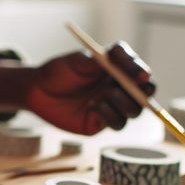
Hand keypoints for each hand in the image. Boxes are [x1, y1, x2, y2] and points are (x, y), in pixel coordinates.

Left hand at [25, 43, 155, 134]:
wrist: (38, 92)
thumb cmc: (58, 72)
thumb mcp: (76, 62)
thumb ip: (96, 61)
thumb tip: (115, 61)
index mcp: (115, 65)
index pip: (136, 64)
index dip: (140, 69)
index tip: (141, 74)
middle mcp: (119, 85)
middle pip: (146, 90)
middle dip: (144, 91)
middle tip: (136, 89)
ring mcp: (113, 104)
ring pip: (135, 109)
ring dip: (125, 103)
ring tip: (105, 96)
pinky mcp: (103, 121)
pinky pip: (118, 123)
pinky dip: (110, 116)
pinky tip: (94, 108)